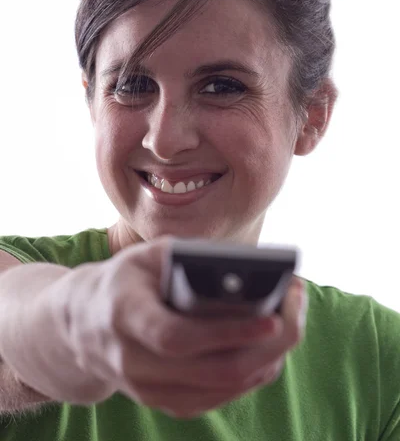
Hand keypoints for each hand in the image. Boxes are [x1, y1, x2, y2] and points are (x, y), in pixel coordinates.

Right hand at [60, 238, 307, 416]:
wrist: (83, 322)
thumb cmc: (123, 280)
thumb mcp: (146, 255)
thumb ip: (188, 257)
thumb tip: (247, 268)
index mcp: (124, 316)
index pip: (179, 337)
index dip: (227, 333)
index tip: (271, 317)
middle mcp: (131, 362)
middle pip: (212, 371)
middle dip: (267, 345)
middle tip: (296, 309)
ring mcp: (146, 389)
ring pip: (221, 389)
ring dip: (265, 359)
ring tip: (289, 321)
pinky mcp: (161, 401)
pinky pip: (215, 397)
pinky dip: (248, 375)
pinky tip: (268, 349)